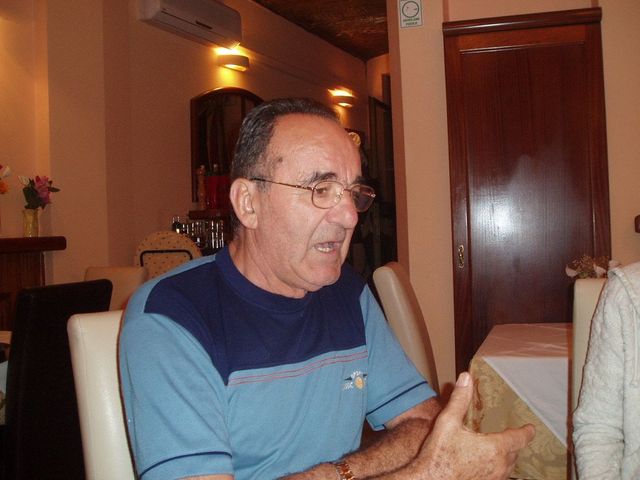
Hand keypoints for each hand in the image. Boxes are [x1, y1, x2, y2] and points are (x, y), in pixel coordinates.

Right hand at [415, 372, 534, 479]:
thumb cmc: (438, 454)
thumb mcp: (447, 422)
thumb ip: (459, 399)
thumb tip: (466, 377)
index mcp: (494, 448)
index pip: (519, 438)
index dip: (526, 432)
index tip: (531, 428)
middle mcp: (499, 466)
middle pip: (514, 453)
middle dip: (513, 444)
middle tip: (511, 436)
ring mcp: (493, 479)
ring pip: (508, 467)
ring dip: (507, 457)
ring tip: (501, 449)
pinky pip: (499, 475)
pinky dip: (498, 467)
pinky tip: (486, 463)